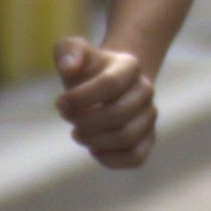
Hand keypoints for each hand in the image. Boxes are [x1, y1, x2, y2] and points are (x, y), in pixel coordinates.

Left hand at [55, 31, 159, 167]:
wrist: (105, 85)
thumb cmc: (85, 70)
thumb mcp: (71, 51)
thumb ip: (68, 51)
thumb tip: (69, 68)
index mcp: (129, 65)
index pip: (110, 84)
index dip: (80, 98)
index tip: (60, 103)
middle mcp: (145, 90)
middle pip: (119, 114)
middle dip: (85, 121)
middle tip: (68, 118)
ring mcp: (149, 116)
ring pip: (128, 137)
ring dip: (95, 140)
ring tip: (78, 134)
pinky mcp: (147, 140)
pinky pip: (136, 157)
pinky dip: (111, 159)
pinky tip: (94, 149)